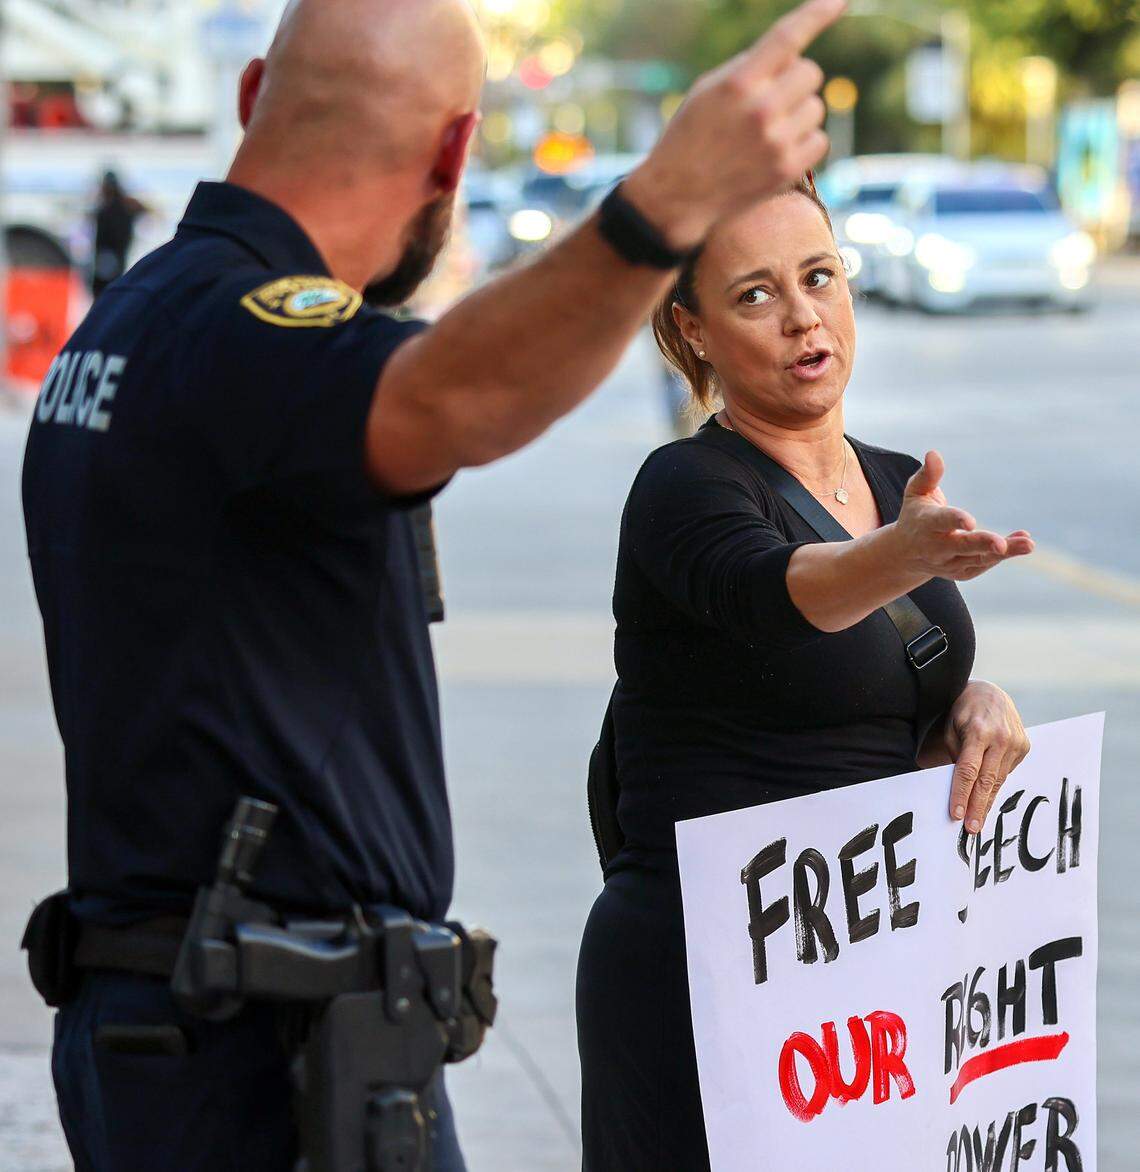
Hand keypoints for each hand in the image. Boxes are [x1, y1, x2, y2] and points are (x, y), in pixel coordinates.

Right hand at [621, 0, 845, 250]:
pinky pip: (819, 139)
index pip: (788, 37)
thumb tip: (794, 54)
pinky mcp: (787, 169)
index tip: (839, 2)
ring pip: (816, 107)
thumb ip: (749, 68)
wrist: (677, 196)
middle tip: (772, 99)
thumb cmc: (690, 136)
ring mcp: (777, 142)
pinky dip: (803, 142)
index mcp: (738, 83)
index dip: (817, 14)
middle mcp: (761, 110)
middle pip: (810, 73)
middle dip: (795, 81)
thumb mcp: (708, 91)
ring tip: (769, 130)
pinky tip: (778, 150)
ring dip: (799, 113)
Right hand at [892, 451, 1033, 582]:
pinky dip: (1004, 555)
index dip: (955, 521)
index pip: (941, 521)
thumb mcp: (916, 493)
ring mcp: (949, 563)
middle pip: (962, 546)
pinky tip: (1023, 542)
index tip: (971, 522)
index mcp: (926, 524)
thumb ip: (928, 475)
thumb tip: (933, 453)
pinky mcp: (961, 572)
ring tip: (1028, 544)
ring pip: (978, 559)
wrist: (904, 554)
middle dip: (982, 544)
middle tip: (1001, 544)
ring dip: (1003, 552)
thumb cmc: (916, 515)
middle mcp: (936, 547)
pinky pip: (985, 564)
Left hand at [943, 681, 1031, 834]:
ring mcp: (1017, 742)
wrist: (989, 693)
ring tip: (977, 820)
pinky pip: (1006, 772)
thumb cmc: (962, 712)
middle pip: (987, 780)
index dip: (962, 794)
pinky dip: (995, 785)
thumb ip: (956, 757)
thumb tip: (957, 789)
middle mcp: (1001, 737)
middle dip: (978, 806)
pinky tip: (987, 798)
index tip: (957, 815)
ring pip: (999, 779)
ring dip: (987, 801)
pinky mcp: (1024, 746)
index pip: (968, 770)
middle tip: (971, 829)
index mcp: (979, 732)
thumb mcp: (951, 729)